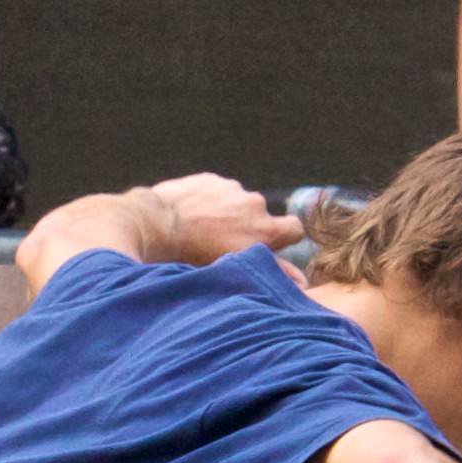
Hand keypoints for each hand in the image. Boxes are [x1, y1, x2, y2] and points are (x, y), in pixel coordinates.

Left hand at [134, 175, 300, 265]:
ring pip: (238, 203)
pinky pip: (217, 190)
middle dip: (248, 227)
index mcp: (265, 228)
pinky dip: (210, 201)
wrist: (157, 225)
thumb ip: (275, 273)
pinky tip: (192, 215)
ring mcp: (231, 187)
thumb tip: (304, 284)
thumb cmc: (196, 257)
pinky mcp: (210, 178)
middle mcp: (254, 203)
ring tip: (203, 229)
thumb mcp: (237, 269)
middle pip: (261, 216)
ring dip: (227, 213)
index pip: (295, 228)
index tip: (269, 246)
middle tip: (223, 244)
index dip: (284, 237)